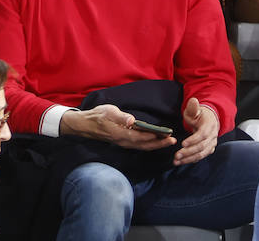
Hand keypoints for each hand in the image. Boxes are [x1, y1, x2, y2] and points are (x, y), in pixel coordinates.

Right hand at [61, 104, 176, 151]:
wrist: (85, 124)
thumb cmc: (97, 116)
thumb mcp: (108, 111)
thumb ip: (120, 117)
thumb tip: (131, 120)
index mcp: (120, 134)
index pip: (140, 137)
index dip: (153, 137)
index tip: (165, 135)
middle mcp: (123, 141)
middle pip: (144, 145)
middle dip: (159, 144)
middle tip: (173, 141)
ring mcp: (123, 143)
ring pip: (142, 147)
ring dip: (155, 145)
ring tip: (167, 141)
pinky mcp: (123, 142)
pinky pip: (138, 145)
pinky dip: (148, 144)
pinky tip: (155, 141)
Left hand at [175, 97, 219, 165]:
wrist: (209, 119)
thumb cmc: (199, 114)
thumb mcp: (195, 109)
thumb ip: (193, 106)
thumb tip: (193, 101)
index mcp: (210, 125)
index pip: (202, 135)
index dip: (193, 140)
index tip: (182, 144)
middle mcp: (213, 136)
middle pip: (201, 147)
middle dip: (188, 152)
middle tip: (176, 156)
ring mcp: (211, 144)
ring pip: (201, 154)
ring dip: (188, 159)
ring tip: (176, 161)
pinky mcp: (208, 149)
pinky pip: (200, 156)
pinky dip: (191, 160)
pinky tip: (181, 161)